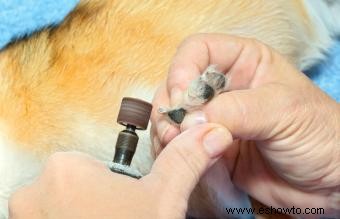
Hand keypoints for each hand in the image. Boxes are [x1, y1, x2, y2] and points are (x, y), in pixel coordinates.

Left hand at [9, 123, 232, 218]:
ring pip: (60, 206)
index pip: (92, 163)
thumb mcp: (162, 200)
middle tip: (116, 217)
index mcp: (65, 169)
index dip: (111, 184)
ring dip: (81, 215)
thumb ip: (183, 161)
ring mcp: (25, 218)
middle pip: (74, 185)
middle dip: (95, 201)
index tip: (121, 203)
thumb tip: (210, 133)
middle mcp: (32, 193)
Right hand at [151, 34, 339, 212]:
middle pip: (178, 83)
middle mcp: (224, 87)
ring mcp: (214, 118)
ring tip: (178, 144)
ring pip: (174, 114)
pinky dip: (174, 149)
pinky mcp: (210, 146)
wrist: (328, 183)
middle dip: (172, 105)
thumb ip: (236, 111)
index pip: (198, 50)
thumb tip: (191, 119)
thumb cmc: (319, 135)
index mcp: (244, 62)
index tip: (182, 97)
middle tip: (176, 129)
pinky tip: (182, 157)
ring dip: (168, 128)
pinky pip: (181, 143)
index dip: (183, 68)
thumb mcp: (282, 111)